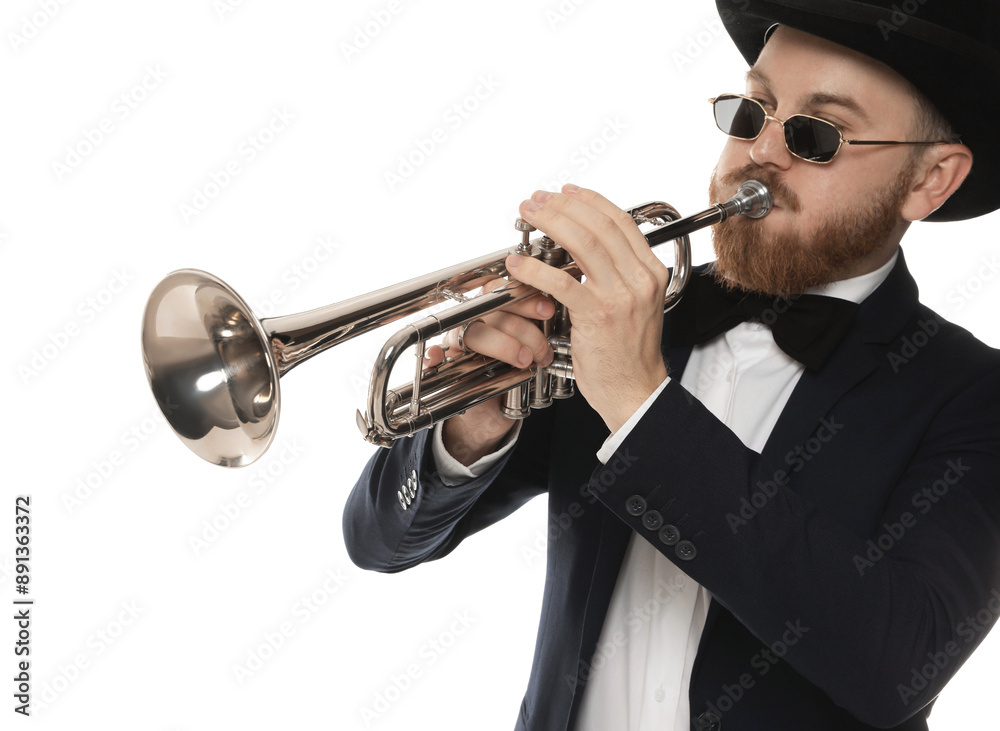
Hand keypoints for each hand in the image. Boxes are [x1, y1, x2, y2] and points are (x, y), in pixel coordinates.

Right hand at [423, 277, 555, 465]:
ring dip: (501, 344)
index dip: (526, 298)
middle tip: (541, 349)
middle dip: (521, 327)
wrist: (493, 412)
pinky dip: (435, 356)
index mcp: (497, 310)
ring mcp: (460, 342)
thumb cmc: (515, 373)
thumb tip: (570, 306)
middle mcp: (476, 321)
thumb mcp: (534, 349)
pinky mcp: (446, 364)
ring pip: (474, 332)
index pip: (506, 290)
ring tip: (525, 361)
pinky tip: (439, 358)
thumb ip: (544, 329)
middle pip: (491, 309)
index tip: (548, 309)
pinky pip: (434, 355)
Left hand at [504, 184, 669, 433]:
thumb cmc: (628, 353)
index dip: (589, 200)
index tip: (566, 192)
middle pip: (598, 224)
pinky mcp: (596, 315)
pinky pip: (561, 281)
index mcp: (650, 271)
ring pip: (581, 243)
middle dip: (562, 205)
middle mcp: (639, 278)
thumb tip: (588, 247)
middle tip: (537, 201)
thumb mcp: (635, 304)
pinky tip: (518, 263)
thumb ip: (618, 274)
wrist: (635, 391)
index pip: (619, 221)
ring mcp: (620, 296)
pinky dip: (535, 268)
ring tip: (527, 217)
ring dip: (549, 223)